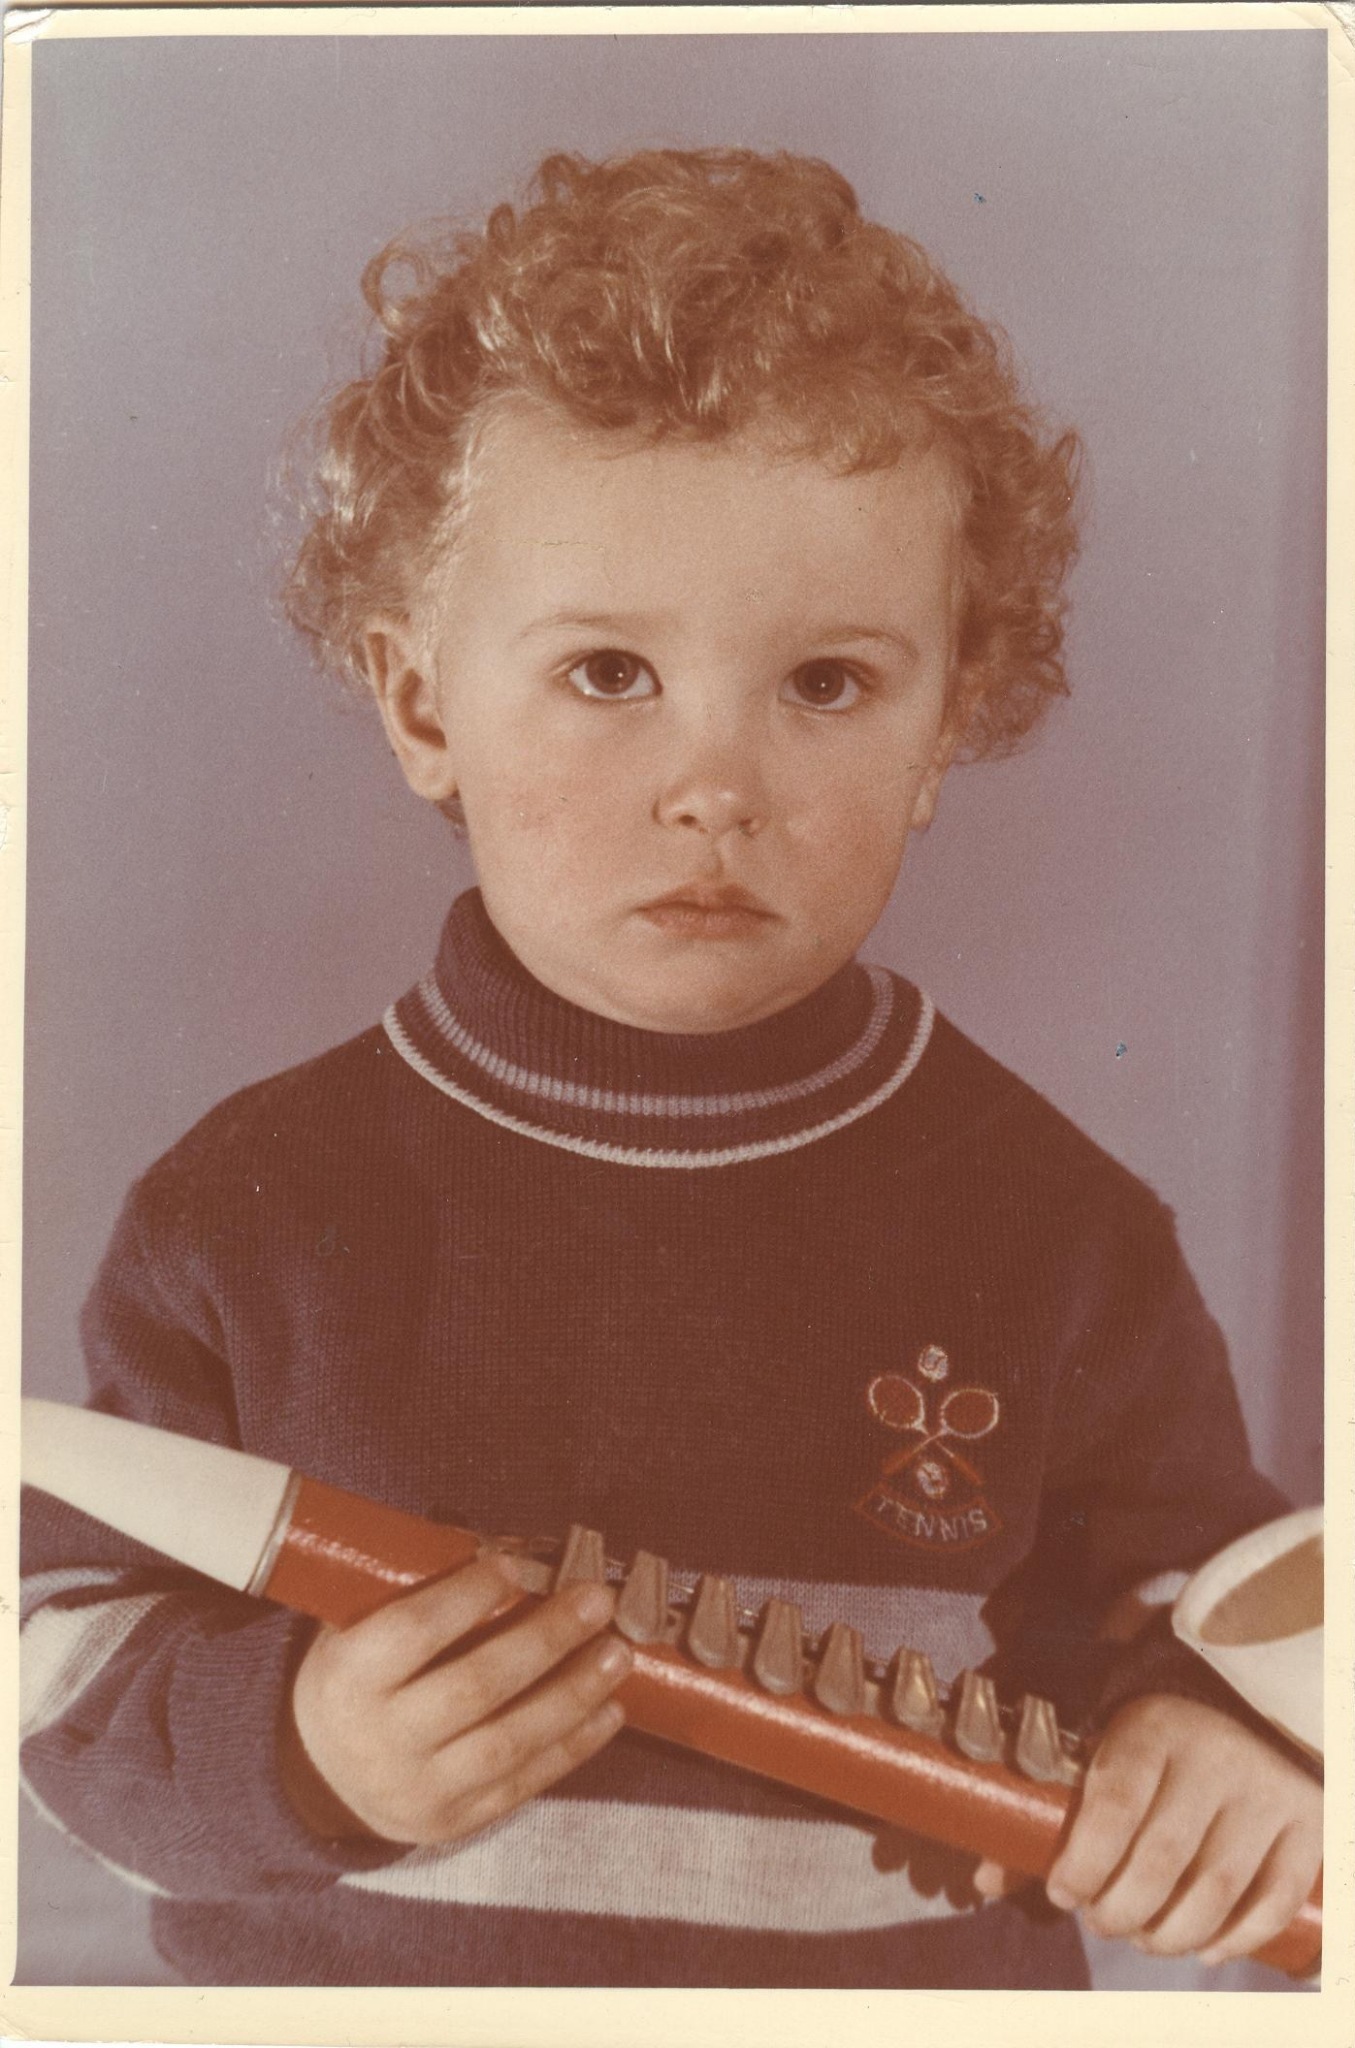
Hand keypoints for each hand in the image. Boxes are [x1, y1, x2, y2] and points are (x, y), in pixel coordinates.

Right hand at [281, 1557, 631, 1845]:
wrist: (326, 1773)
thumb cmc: (360, 1673)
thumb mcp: (361, 1626)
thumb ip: (423, 1590)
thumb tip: (517, 1551)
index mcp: (348, 1679)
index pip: (413, 1633)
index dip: (467, 1597)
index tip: (515, 1566)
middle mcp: (382, 1740)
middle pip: (475, 1687)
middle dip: (546, 1639)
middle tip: (597, 1601)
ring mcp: (421, 1789)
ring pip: (509, 1741)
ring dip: (574, 1693)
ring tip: (618, 1654)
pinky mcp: (457, 1821)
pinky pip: (524, 1782)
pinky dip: (574, 1745)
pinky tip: (611, 1709)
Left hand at [974, 1693, 1320, 1963]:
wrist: (1251, 1698)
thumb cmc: (1159, 1738)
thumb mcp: (1106, 1748)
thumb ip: (1053, 1813)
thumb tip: (986, 1881)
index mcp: (1153, 1730)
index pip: (1115, 1803)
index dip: (1085, 1862)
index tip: (1063, 1892)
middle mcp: (1213, 1758)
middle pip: (1163, 1859)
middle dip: (1121, 1909)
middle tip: (1101, 1919)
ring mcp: (1264, 1792)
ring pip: (1216, 1889)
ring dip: (1171, 1933)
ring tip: (1144, 1936)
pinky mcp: (1306, 1821)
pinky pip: (1274, 1899)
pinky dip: (1237, 1938)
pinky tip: (1205, 1948)